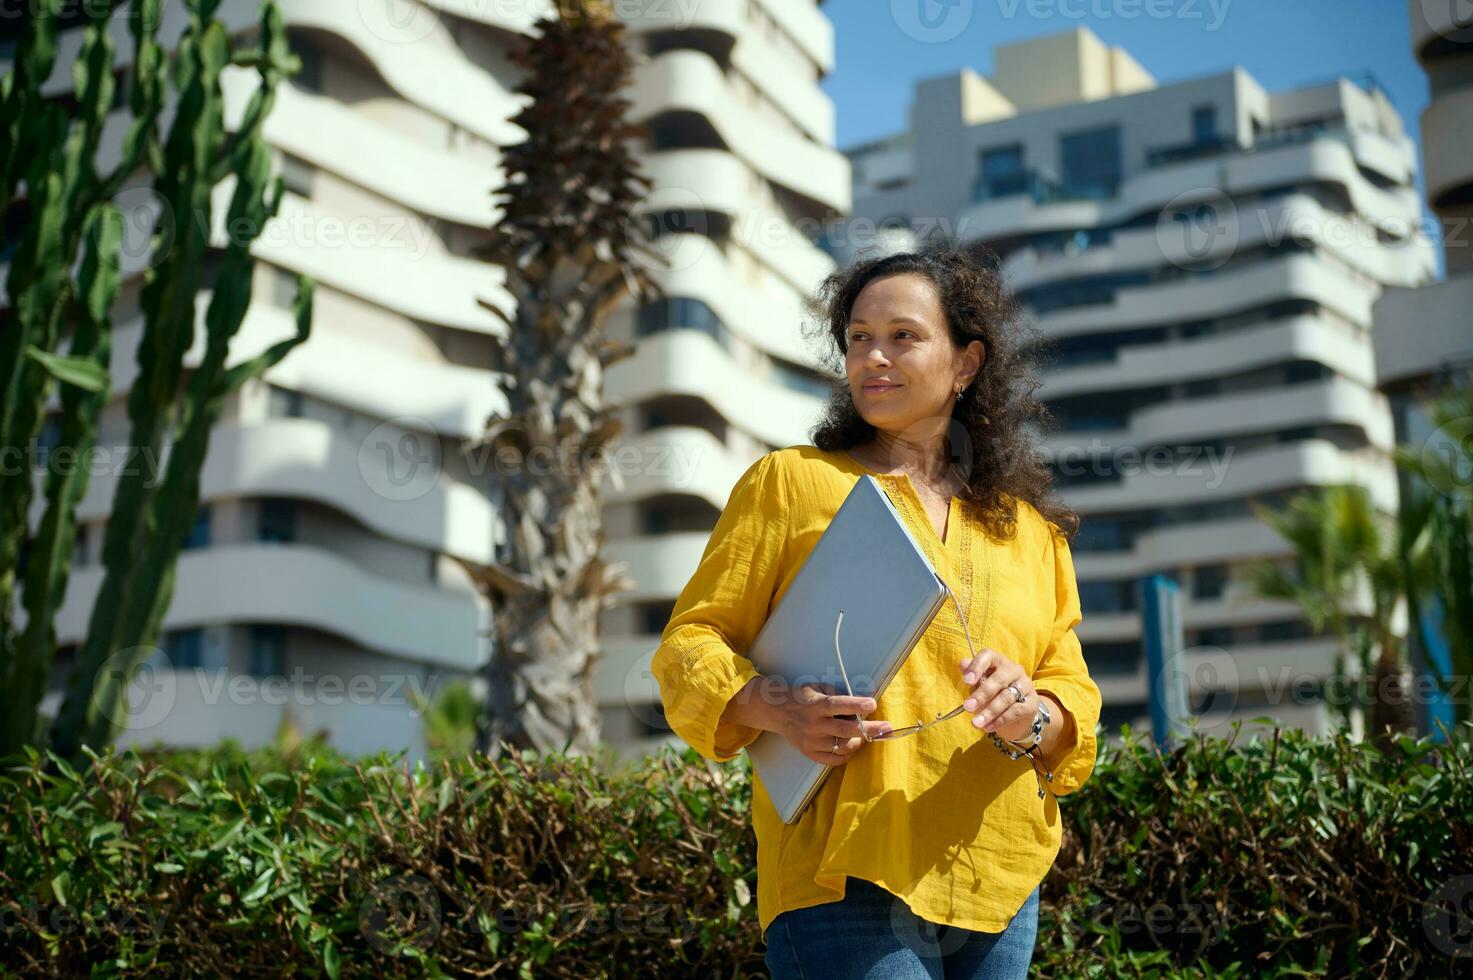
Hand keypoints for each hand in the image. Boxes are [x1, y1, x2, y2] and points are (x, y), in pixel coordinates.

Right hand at [776, 681, 893, 765]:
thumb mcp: (817, 688)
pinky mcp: (809, 753)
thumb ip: (837, 694)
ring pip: (842, 747)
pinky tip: (852, 746)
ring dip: (859, 741)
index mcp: (815, 705)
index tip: (872, 704)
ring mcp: (811, 741)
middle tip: (886, 727)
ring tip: (866, 735)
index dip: (855, 705)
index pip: (837, 705)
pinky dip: (847, 755)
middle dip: (869, 728)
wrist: (778, 712)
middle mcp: (813, 724)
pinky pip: (833, 760)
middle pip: (845, 730)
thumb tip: (862, 703)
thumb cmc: (803, 697)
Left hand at [958, 649, 1036, 742]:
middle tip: (968, 707)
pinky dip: (1000, 720)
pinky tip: (988, 727)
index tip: (967, 681)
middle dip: (981, 694)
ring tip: (976, 722)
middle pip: (999, 679)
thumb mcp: (980, 685)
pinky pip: (1015, 711)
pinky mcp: (1032, 703)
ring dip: (989, 711)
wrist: (1018, 714)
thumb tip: (963, 663)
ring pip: (1006, 697)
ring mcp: (1026, 685)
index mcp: (999, 662)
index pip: (989, 656)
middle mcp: (1015, 670)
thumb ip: (972, 675)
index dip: (977, 667)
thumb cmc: (994, 695)